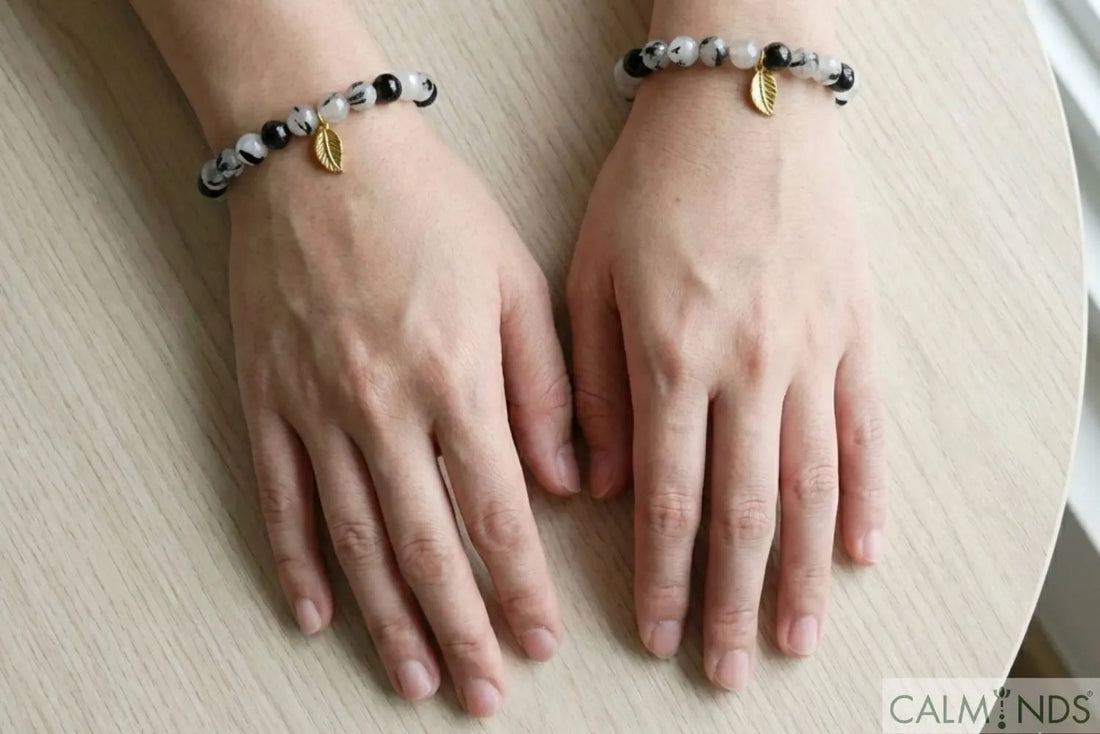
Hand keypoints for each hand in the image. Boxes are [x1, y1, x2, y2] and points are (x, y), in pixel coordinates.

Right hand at [229, 108, 578, 716]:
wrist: (323, 152)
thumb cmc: (431, 208)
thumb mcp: (516, 280)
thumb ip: (547, 387)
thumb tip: (570, 483)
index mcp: (455, 378)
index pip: (495, 513)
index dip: (519, 588)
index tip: (541, 642)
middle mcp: (382, 408)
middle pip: (424, 545)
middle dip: (461, 628)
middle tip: (484, 693)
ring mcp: (315, 408)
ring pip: (352, 538)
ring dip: (385, 618)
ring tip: (413, 677)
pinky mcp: (265, 398)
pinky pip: (279, 497)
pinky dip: (293, 562)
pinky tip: (313, 616)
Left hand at [567, 72, 886, 689]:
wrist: (741, 106)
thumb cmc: (652, 186)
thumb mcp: (588, 277)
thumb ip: (587, 388)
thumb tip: (585, 487)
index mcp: (671, 359)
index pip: (668, 500)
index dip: (663, 578)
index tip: (659, 635)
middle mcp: (747, 369)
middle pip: (745, 514)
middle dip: (732, 602)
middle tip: (728, 670)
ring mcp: (811, 352)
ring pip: (811, 488)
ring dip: (803, 574)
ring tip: (796, 638)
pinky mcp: (855, 330)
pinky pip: (867, 430)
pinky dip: (866, 497)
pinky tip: (862, 552)